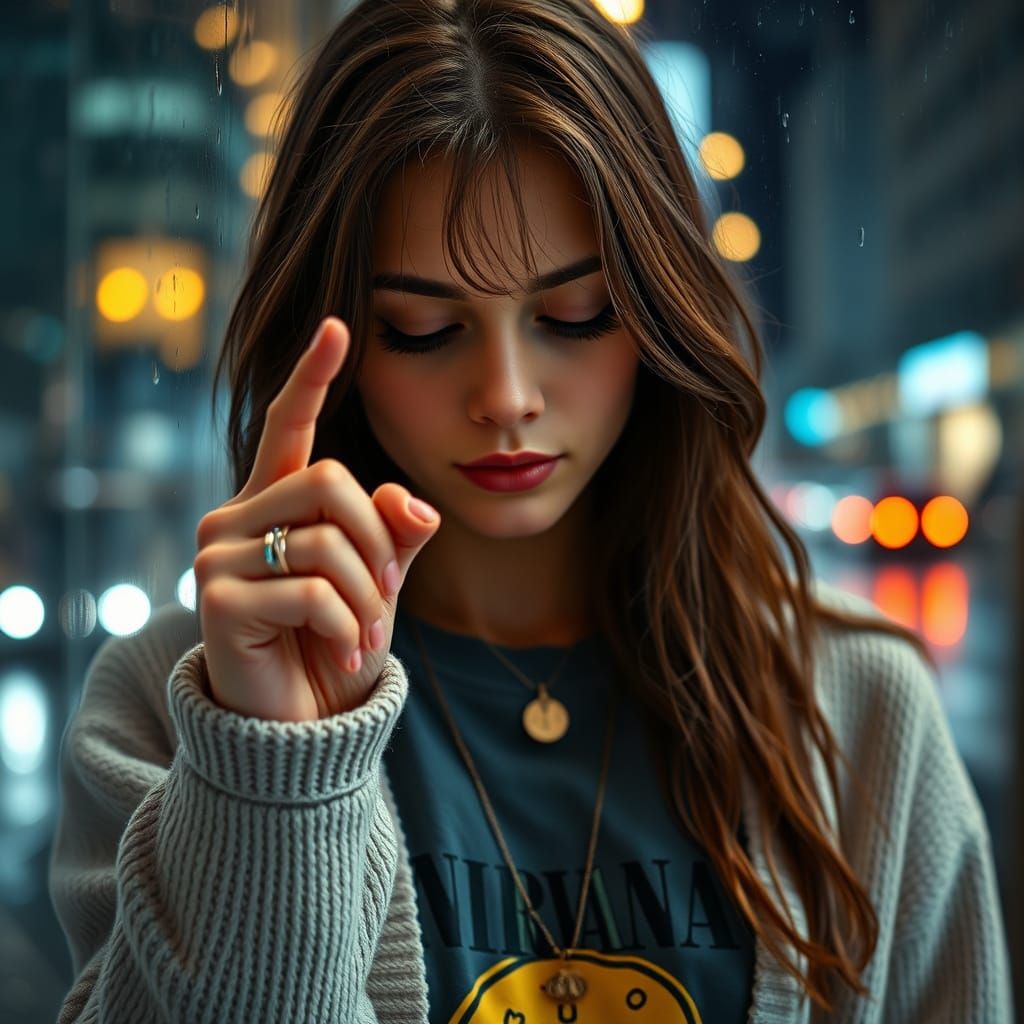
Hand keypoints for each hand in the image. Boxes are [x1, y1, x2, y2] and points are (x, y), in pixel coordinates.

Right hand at [193, 316, 440, 720]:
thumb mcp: (379, 582)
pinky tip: (344, 653)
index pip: (287, 426)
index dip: (312, 377)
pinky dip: (348, 626)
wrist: (295, 724)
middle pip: (330, 482)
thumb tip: (412, 499)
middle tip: (390, 593)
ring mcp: (217, 556)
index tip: (337, 327)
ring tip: (369, 633)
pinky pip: (312, 592)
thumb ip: (395, 533)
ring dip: (370, 595)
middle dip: (378, 542)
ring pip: (326, 539)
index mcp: (273, 502)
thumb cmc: (335, 641)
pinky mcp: (217, 599)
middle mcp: (234, 517)